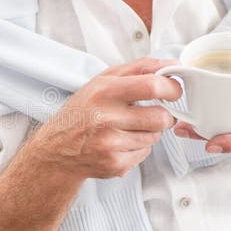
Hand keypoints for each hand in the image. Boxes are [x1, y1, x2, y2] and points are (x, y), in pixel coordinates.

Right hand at [32, 57, 180, 179]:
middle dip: (164, 115)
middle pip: (161, 117)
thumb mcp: (102, 81)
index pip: (152, 86)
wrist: (56, 150)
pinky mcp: (115, 164)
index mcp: (104, 92)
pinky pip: (145, 153)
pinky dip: (138, 147)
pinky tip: (120, 142)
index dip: (171, 88)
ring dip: (149, 131)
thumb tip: (171, 65)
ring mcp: (111, 144)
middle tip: (154, 112)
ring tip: (128, 127)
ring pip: (155, 136)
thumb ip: (138, 68)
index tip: (173, 90)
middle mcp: (106, 118)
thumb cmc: (82, 111)